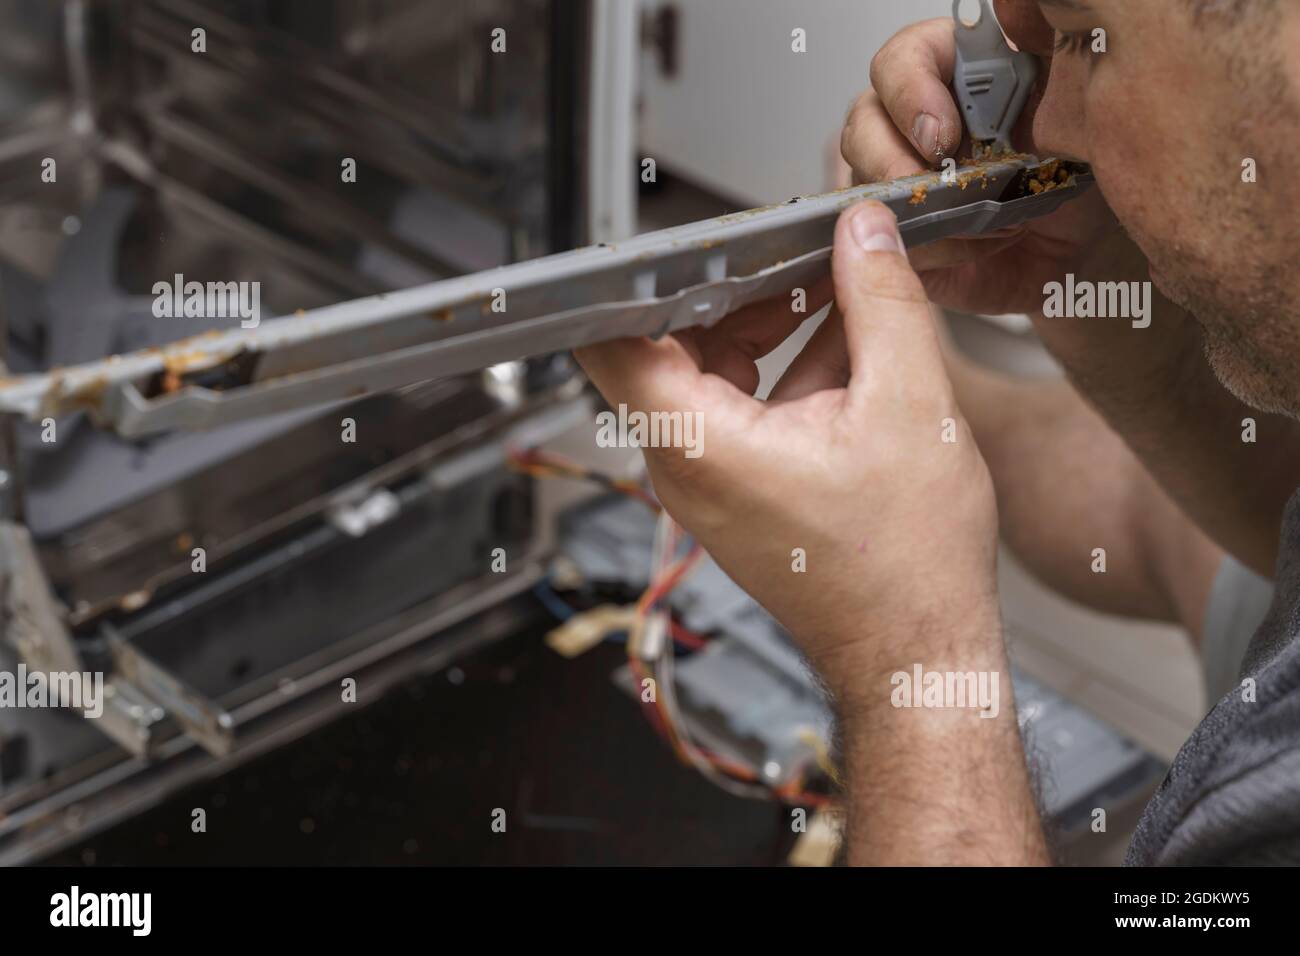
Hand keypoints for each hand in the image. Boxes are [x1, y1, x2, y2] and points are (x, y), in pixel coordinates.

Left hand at [575, 202, 1000, 696]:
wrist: (916, 650)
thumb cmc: (906, 565)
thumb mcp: (913, 407)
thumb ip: (883, 302)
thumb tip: (862, 233)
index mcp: (701, 444)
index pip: (613, 339)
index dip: (637, 276)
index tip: (678, 234)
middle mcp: (686, 464)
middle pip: (669, 342)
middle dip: (730, 284)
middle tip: (789, 240)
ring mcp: (708, 479)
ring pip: (708, 369)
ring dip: (762, 320)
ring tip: (828, 277)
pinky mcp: (738, 488)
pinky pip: (740, 403)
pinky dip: (782, 363)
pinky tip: (844, 333)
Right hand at [842, 13, 1119, 315]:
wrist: (1091, 253)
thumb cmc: (1088, 182)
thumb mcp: (1083, 106)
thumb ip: (1049, 55)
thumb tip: (1017, 13)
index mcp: (961, 79)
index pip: (904, 58)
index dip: (909, 90)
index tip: (941, 134)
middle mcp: (922, 126)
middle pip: (865, 118)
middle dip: (891, 157)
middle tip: (937, 186)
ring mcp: (905, 182)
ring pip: (859, 178)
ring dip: (909, 205)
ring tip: (973, 221)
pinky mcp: (902, 235)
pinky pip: (881, 240)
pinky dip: (925, 247)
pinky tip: (969, 247)